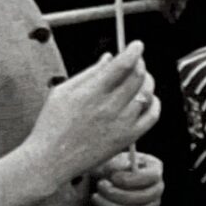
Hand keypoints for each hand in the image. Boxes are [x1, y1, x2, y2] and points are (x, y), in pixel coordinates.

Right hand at [24, 45, 156, 185]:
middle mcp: (109, 108)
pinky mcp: (127, 138)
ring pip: (147, 94)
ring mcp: (121, 124)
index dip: (134, 51)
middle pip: (138, 77)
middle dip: (140, 63)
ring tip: (139, 78)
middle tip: (137, 61)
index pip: (122, 65)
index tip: (137, 44)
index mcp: (91, 93)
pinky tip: (147, 98)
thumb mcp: (62, 93)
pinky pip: (152, 116)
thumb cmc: (52, 124)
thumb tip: (110, 57)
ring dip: (147, 81)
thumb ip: (89, 73)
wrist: (51, 160)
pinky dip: (154, 103)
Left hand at [91, 151, 163, 205]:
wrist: (107, 181)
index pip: (152, 176)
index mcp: (155, 169)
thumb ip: (116, 162)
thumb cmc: (112, 168)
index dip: (132, 179)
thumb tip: (120, 168)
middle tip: (101, 186)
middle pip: (145, 196)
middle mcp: (157, 188)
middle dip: (118, 194)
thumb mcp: (112, 160)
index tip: (113, 177)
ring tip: (97, 197)